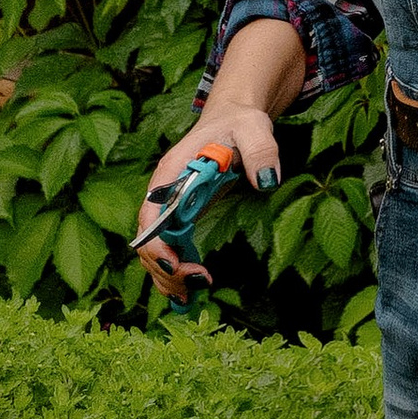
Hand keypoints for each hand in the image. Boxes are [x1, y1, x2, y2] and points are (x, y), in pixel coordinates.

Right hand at [134, 106, 280, 302]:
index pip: (150, 216)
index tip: (179, 265)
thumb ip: (261, 150)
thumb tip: (268, 181)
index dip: (157, 246)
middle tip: (199, 283)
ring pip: (155, 252)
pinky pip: (170, 250)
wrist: (232, 120)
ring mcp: (170, 208)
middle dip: (166, 269)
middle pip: (149, 241)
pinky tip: (187, 296)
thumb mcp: (253, 128)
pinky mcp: (182, 217)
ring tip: (190, 298)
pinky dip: (174, 274)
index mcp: (171, 173)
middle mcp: (163, 194)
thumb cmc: (239, 123)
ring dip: (168, 278)